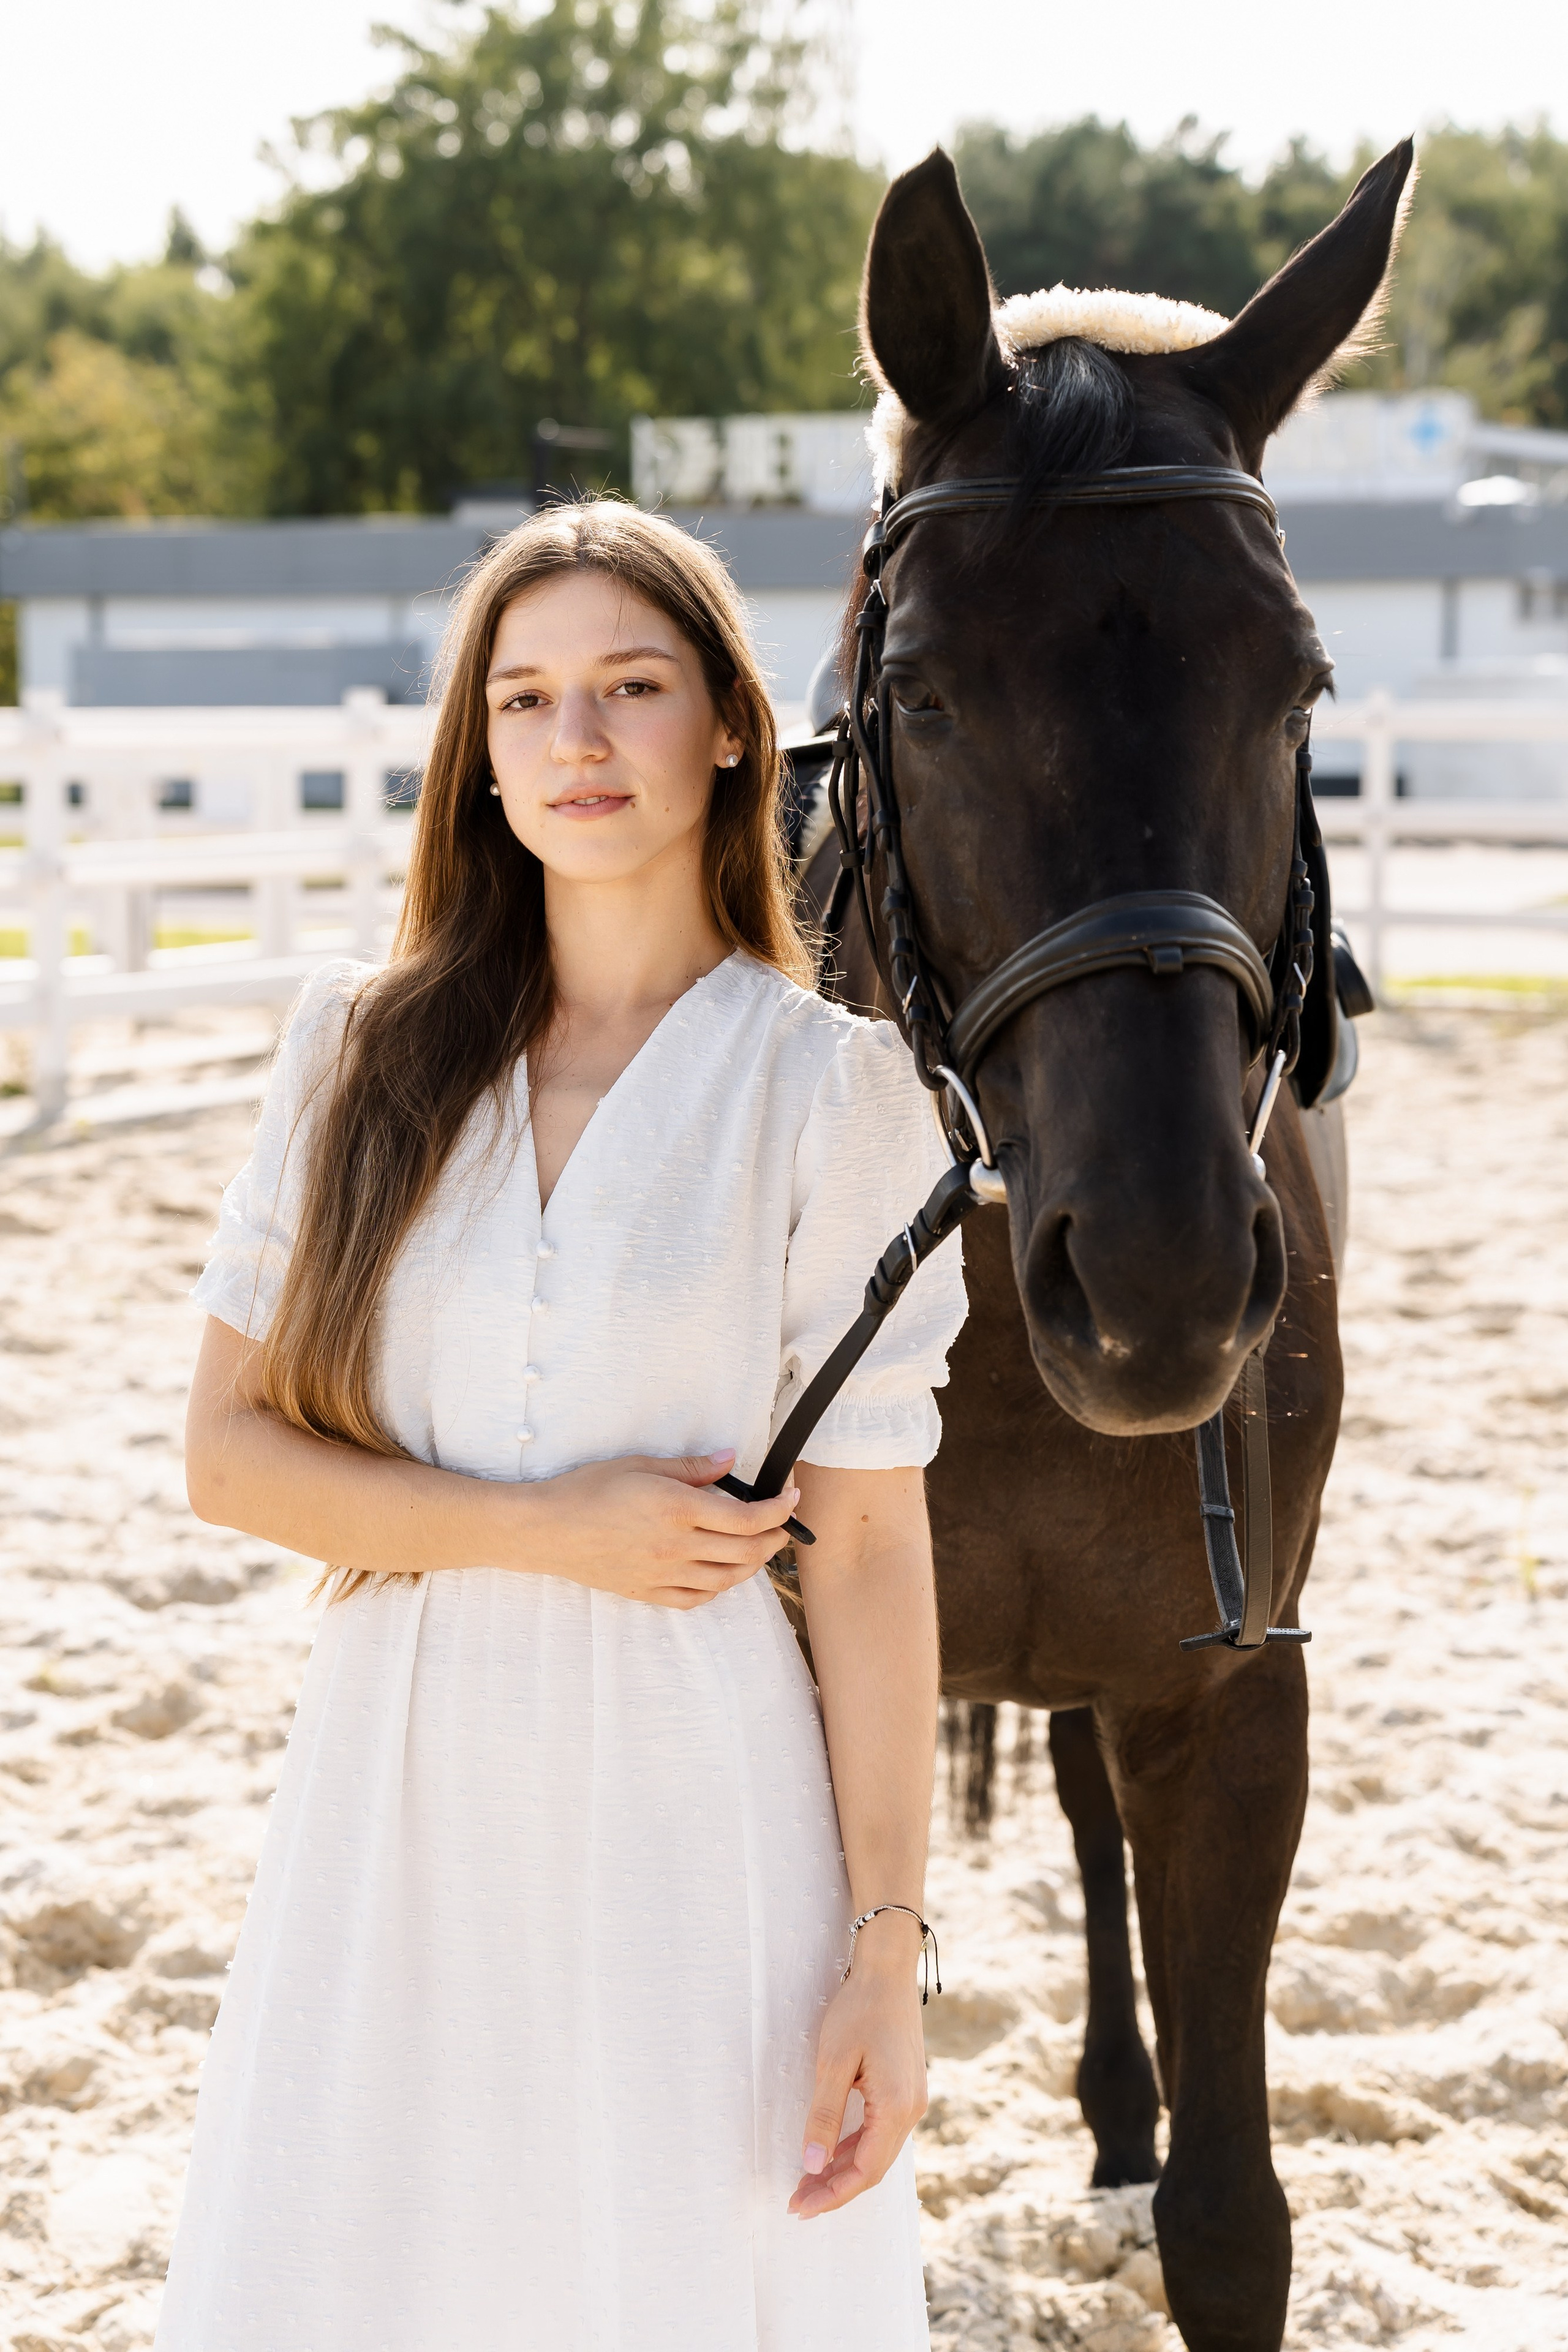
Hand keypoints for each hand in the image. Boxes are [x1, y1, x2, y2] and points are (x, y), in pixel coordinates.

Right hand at [523, 1449, 797, 1610]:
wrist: (547, 1529)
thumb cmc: (589, 1489)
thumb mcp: (642, 1465)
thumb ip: (692, 1467)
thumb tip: (729, 1461)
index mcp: (679, 1509)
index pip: (749, 1518)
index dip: (780, 1510)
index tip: (792, 1499)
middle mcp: (677, 1546)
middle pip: (746, 1551)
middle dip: (775, 1538)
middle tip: (782, 1524)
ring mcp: (663, 1574)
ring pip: (727, 1579)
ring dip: (752, 1565)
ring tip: (759, 1548)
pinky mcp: (649, 1592)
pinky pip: (697, 1598)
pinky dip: (718, 1587)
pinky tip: (721, 1573)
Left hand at [789, 1912, 927, 2218]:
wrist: (888, 1970)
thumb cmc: (860, 2009)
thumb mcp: (834, 2062)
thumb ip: (824, 2116)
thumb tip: (813, 2165)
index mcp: (897, 2107)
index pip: (866, 2170)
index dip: (832, 2194)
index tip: (800, 2206)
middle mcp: (911, 2110)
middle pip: (873, 2168)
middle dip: (835, 2188)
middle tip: (797, 2202)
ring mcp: (911, 2100)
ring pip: (877, 2152)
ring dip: (843, 2170)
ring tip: (807, 2183)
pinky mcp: (904, 2090)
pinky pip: (880, 2132)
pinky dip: (855, 2148)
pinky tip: (830, 2153)